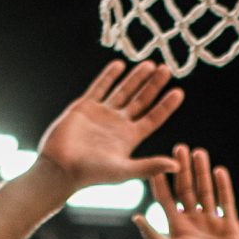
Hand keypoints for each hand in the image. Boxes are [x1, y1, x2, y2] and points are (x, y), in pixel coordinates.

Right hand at [37, 60, 183, 193]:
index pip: (153, 118)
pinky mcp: (84, 107)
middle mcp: (117, 125)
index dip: (166, 106)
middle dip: (153, 85)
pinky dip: (109, 76)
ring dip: (136, 78)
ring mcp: (101, 114)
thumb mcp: (124, 171)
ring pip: (123, 91)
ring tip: (149, 64)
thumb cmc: (91, 174)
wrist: (60, 168)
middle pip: (141, 101)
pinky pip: (100, 87)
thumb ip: (150, 166)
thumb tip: (177, 166)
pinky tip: (120, 65)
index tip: (179, 92)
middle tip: (166, 70)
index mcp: (129, 138)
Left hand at [134, 146, 238, 238]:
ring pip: (206, 191)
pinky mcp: (229, 225)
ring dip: (202, 172)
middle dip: (182, 170)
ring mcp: (211, 222)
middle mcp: (192, 222)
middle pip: (186, 190)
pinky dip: (223, 186)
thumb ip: (153, 235)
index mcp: (176, 228)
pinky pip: (225, 201)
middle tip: (179, 148)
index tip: (155, 164)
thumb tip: (135, 217)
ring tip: (199, 152)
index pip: (166, 200)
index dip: (161, 182)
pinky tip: (219, 170)